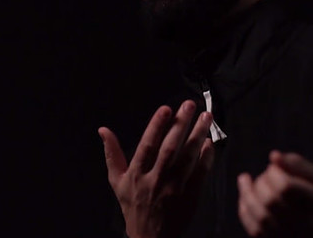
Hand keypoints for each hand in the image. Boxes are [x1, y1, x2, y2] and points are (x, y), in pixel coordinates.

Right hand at [99, 100, 214, 237]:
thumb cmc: (133, 207)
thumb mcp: (117, 181)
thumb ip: (112, 154)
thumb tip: (102, 130)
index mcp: (136, 174)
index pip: (147, 146)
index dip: (156, 126)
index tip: (166, 108)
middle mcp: (155, 180)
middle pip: (170, 148)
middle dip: (181, 125)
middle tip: (189, 105)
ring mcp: (174, 188)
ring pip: (188, 158)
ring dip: (198, 135)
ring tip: (205, 117)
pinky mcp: (190, 196)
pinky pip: (200, 173)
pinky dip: (206, 157)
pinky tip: (209, 142)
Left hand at [237, 151, 312, 237]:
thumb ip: (298, 164)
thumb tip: (274, 156)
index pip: (287, 187)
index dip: (273, 173)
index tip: (273, 168)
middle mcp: (308, 225)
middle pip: (271, 202)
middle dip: (260, 183)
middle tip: (264, 176)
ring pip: (260, 217)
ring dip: (248, 195)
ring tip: (247, 182)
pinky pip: (255, 230)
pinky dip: (245, 211)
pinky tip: (245, 197)